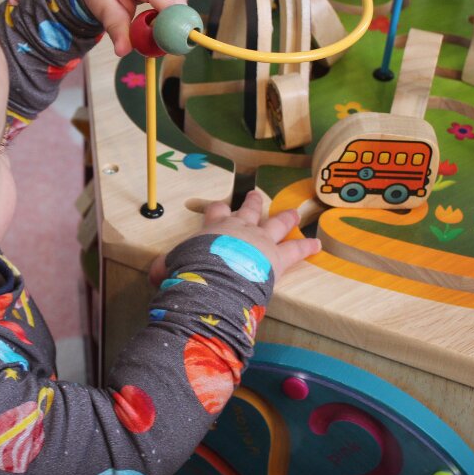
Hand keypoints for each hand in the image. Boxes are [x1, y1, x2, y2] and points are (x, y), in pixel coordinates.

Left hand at [81, 0, 186, 56]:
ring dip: (174, 14)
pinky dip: (174, 8)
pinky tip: (162, 16)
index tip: (176, 33)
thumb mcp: (100, 6)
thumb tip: (123, 51)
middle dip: (175, 18)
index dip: (170, 9)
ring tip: (158, 28)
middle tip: (167, 43)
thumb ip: (114, 28)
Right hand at [148, 191, 320, 284]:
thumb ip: (165, 267)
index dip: (217, 209)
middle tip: (257, 195)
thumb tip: (155, 275)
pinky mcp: (277, 257)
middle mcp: (239, 227)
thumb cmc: (190, 270)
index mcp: (213, 227)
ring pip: (276, 223)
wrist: (214, 279)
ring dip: (286, 216)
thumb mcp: (169, 266)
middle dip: (253, 202)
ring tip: (295, 211)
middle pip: (248, 209)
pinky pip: (296, 250)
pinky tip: (318, 244)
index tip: (219, 207)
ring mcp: (261, 240)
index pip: (216, 211)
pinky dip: (307, 247)